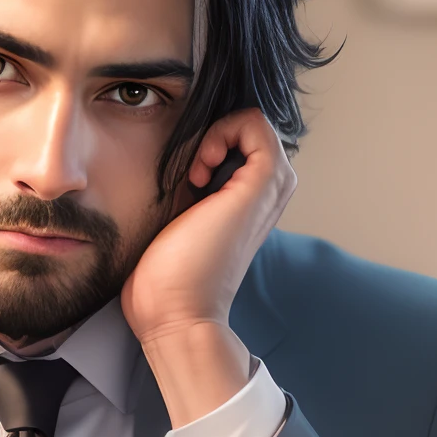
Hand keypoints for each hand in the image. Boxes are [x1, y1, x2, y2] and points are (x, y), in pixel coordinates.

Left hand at [122, 109, 295, 427]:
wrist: (175, 315)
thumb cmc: (166, 276)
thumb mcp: (174, 216)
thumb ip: (184, 185)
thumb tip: (169, 154)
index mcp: (250, 197)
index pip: (237, 136)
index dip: (205, 139)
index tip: (182, 176)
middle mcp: (268, 191)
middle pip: (245, 128)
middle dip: (208, 134)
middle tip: (187, 175)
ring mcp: (270, 187)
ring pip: (252, 122)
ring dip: (215, 134)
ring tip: (193, 173)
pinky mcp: (263, 184)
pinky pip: (254, 123)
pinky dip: (221, 133)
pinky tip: (197, 172)